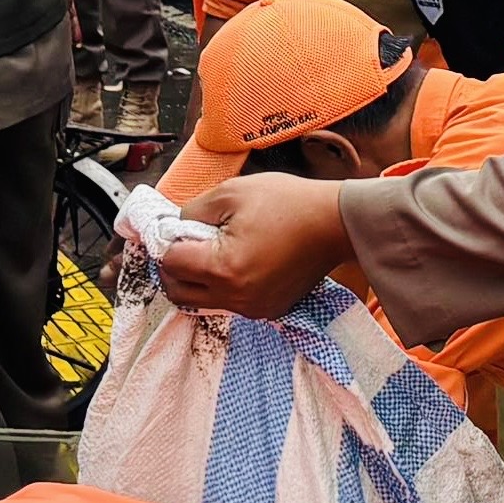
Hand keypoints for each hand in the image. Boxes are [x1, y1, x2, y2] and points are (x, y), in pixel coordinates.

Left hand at [156, 172, 352, 316]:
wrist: (335, 223)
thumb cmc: (287, 202)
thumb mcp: (232, 192)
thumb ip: (192, 211)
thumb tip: (174, 227)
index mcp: (224, 268)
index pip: (171, 263)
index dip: (168, 242)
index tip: (176, 229)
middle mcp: (236, 297)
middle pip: (178, 292)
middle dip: (174, 267)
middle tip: (185, 243)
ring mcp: (253, 308)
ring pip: (201, 301)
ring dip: (197, 279)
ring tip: (213, 250)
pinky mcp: (267, 310)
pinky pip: (229, 303)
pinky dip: (223, 286)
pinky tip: (238, 261)